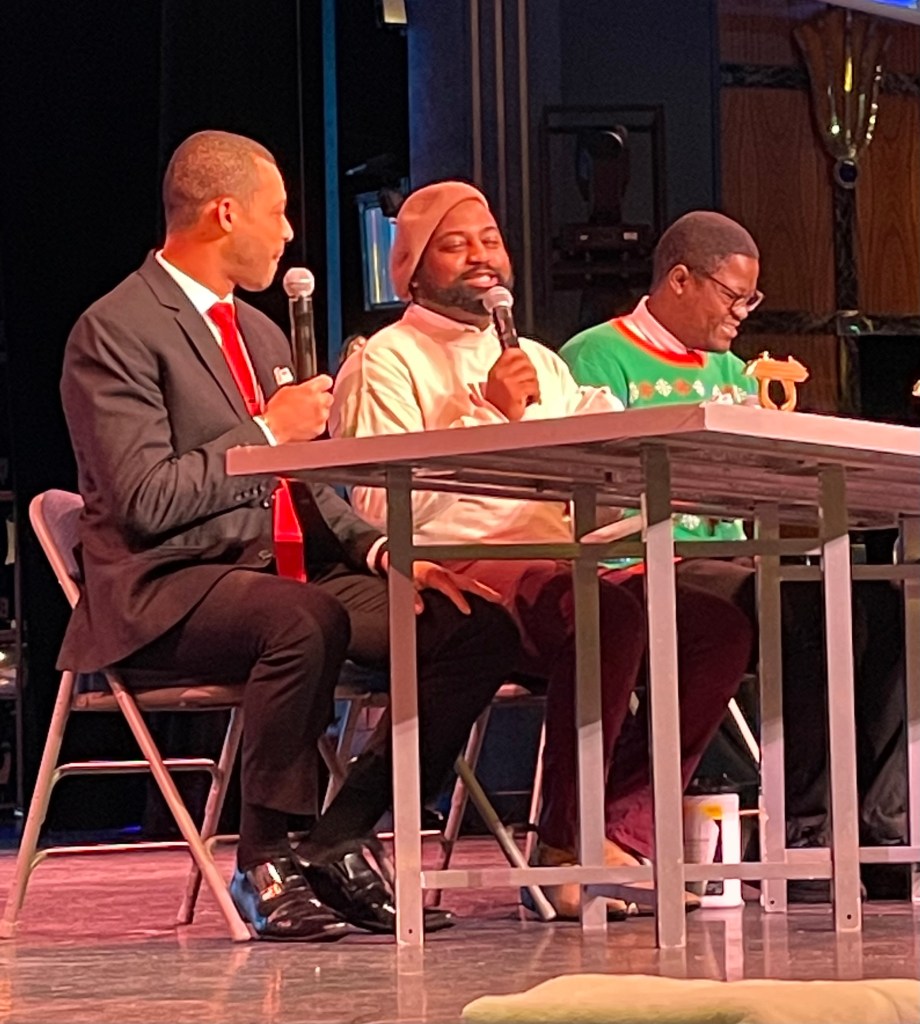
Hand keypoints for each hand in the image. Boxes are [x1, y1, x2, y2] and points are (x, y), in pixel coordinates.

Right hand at [263, 374, 333, 442]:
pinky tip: (305, 423)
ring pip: (326, 411)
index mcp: (310, 389)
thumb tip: (308, 388)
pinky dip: (316, 424)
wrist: (273, 428)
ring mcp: (320, 416)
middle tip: (311, 403)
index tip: (322, 385)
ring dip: (319, 412)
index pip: (327, 381)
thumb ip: (303, 388)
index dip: (323, 383)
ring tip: (305, 415)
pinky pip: (322, 424)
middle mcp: (318, 402)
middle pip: (329, 397)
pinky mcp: (319, 428)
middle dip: (321, 399)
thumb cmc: (277, 410)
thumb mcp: (287, 390)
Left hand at [379, 554, 502, 614]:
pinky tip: (483, 597)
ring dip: (483, 590)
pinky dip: (476, 589)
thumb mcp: (404, 585)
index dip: (459, 599)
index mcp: (434, 575)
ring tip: (498, 599)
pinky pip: (465, 583)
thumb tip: (419, 610)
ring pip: (469, 582)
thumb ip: (411, 598)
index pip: (450, 588)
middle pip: (467, 582)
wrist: (399, 559)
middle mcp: (444, 573)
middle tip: (498, 599)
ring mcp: (448, 574)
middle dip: (483, 591)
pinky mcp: (448, 577)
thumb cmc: (404, 572)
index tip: (468, 610)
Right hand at [485, 348, 539, 420]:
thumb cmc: (501, 405)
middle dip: (531, 375)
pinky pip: (533, 387)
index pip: (514, 352)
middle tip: (527, 386)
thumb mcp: (500, 383)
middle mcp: (500, 374)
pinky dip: (535, 395)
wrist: (498, 421)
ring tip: (526, 395)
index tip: (527, 366)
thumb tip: (524, 358)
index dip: (524, 358)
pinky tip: (529, 401)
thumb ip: (510, 369)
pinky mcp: (516, 392)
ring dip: (533, 387)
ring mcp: (507, 382)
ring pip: (532, 375)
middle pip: (526, 363)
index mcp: (496, 370)